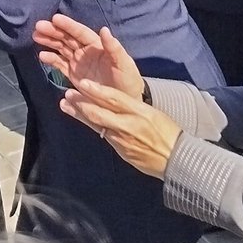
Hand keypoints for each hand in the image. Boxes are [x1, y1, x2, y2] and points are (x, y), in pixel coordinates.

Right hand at [34, 14, 143, 99]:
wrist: (124, 103)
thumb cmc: (127, 80)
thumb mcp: (124, 64)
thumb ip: (114, 48)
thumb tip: (104, 29)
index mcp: (97, 46)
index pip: (80, 32)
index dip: (68, 25)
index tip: (55, 18)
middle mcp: (86, 51)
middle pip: (67, 38)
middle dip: (53, 31)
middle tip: (38, 26)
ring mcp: (78, 62)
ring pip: (61, 48)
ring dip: (49, 41)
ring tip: (35, 36)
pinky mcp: (74, 75)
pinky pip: (60, 64)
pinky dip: (51, 59)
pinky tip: (41, 56)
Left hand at [60, 78, 181, 179]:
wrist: (176, 160)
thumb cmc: (167, 133)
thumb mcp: (153, 114)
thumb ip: (133, 107)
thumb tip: (114, 100)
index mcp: (140, 112)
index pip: (115, 98)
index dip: (97, 90)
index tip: (83, 83)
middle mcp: (129, 125)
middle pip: (101, 112)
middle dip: (82, 102)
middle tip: (68, 93)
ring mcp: (123, 139)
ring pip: (97, 124)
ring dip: (80, 113)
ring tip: (65, 103)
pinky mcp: (121, 150)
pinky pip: (103, 135)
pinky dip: (90, 125)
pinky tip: (81, 119)